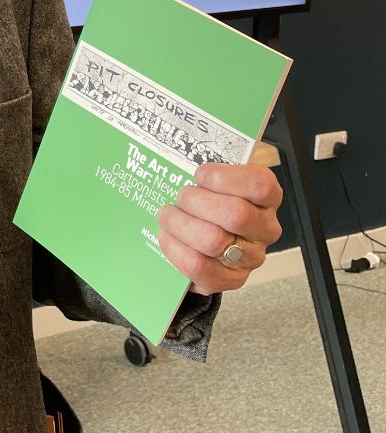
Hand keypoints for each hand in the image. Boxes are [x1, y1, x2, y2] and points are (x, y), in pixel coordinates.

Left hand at [156, 162, 281, 294]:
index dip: (224, 178)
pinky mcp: (230, 279)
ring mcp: (249, 256)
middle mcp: (264, 228)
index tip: (200, 175)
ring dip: (179, 224)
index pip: (260, 184)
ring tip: (167, 215)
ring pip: (212, 240)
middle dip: (196, 201)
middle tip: (180, 197)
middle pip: (235, 214)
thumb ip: (207, 170)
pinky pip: (197, 265)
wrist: (208, 245)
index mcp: (266, 198)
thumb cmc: (212, 203)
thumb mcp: (216, 182)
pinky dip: (175, 248)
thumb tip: (178, 154)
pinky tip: (167, 236)